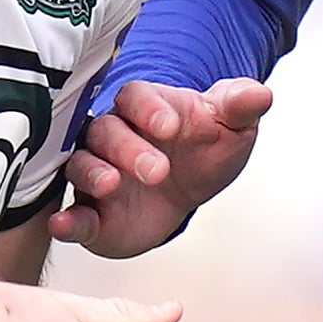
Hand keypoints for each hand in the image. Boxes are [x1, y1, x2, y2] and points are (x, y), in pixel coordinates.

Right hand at [59, 76, 273, 256]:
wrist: (190, 187)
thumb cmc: (204, 146)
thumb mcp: (231, 125)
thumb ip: (240, 107)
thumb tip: (260, 94)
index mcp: (145, 106)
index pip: (136, 96)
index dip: (150, 108)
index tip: (171, 126)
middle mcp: (112, 135)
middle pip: (105, 131)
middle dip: (128, 149)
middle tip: (158, 170)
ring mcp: (97, 171)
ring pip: (80, 165)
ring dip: (92, 175)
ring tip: (109, 186)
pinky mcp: (91, 211)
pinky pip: (72, 213)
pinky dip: (65, 220)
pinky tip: (62, 227)